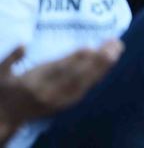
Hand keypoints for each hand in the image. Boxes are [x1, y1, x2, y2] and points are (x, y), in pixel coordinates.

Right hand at [0, 40, 122, 141]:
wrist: (4, 117)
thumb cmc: (4, 89)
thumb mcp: (0, 73)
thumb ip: (11, 58)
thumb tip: (24, 43)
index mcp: (32, 83)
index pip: (56, 70)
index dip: (73, 59)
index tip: (89, 47)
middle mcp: (47, 92)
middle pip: (76, 75)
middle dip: (97, 60)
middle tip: (114, 45)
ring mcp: (57, 100)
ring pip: (83, 83)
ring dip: (101, 67)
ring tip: (116, 52)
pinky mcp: (63, 105)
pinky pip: (83, 91)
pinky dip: (95, 78)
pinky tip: (107, 66)